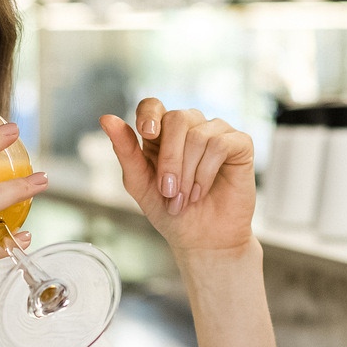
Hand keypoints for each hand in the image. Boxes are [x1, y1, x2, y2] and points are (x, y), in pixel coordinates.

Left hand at [100, 100, 254, 256]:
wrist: (203, 241)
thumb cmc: (172, 213)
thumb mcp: (140, 184)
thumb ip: (125, 151)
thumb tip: (106, 118)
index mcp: (162, 134)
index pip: (153, 105)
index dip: (150, 114)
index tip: (148, 133)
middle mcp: (190, 127)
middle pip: (176, 119)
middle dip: (170, 159)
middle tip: (168, 191)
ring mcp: (216, 133)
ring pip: (198, 134)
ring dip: (188, 173)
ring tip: (185, 198)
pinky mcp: (240, 144)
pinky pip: (220, 144)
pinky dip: (206, 172)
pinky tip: (202, 191)